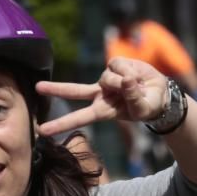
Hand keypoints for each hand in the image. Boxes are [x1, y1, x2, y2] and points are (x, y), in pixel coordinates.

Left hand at [36, 58, 168, 136]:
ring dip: (125, 80)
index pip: (79, 118)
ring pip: (107, 77)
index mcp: (102, 111)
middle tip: (37, 88)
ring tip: (138, 86)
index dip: (61, 124)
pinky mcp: (114, 65)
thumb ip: (133, 97)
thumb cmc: (148, 106)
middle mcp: (99, 94)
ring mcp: (105, 79)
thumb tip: (125, 79)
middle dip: (56, 89)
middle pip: (74, 91)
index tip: (42, 131)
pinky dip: (129, 69)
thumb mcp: (142, 109)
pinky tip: (136, 75)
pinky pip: (117, 64)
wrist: (159, 93)